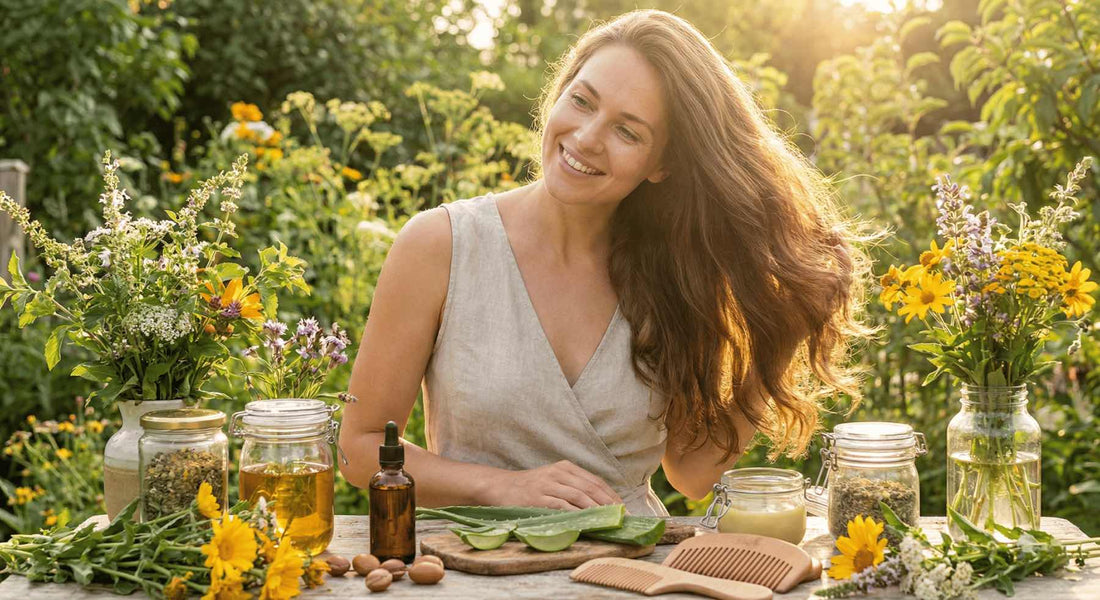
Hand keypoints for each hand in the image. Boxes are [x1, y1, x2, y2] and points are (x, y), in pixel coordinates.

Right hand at [486, 460, 623, 509]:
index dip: (610, 494)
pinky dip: (575, 514)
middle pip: (590, 488)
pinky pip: (560, 506)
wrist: (500, 487)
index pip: (594, 481)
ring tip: (608, 520)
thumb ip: (573, 487)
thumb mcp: (553, 479)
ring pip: (578, 497)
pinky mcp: (538, 498)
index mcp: (565, 467)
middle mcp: (558, 473)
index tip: (623, 507)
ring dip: (595, 509)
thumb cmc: (530, 487)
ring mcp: (547, 485)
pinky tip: (585, 521)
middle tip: (620, 516)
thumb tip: (599, 503)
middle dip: (608, 503)